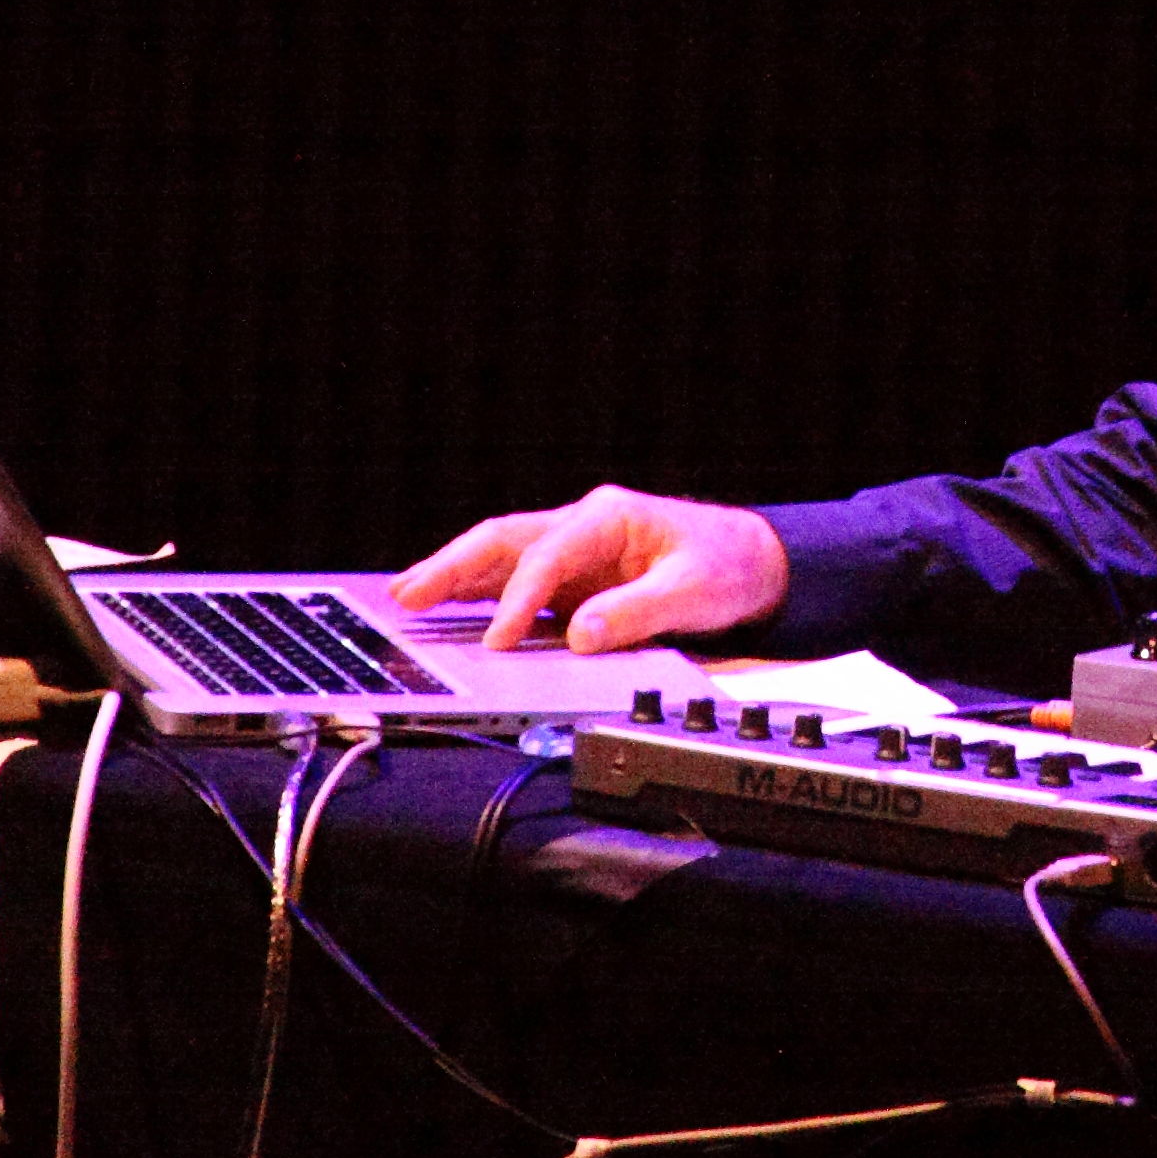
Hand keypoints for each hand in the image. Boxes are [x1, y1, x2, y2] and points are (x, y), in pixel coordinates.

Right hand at [391, 485, 789, 654]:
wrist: (752, 562)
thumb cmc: (726, 567)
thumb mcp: (693, 592)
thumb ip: (637, 614)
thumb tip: (580, 635)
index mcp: (609, 517)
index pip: (548, 556)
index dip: (518, 600)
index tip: (497, 640)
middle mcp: (582, 525)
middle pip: (504, 540)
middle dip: (453, 566)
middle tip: (406, 595)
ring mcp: (572, 550)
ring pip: (499, 556)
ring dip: (453, 576)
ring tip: (404, 599)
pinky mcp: (570, 578)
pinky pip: (513, 581)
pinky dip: (477, 594)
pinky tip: (443, 609)